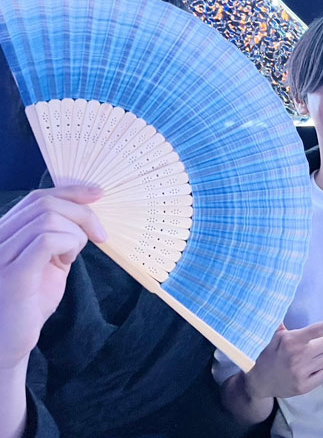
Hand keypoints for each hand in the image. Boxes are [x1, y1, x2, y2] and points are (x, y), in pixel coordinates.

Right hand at [0, 187, 106, 369]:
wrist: (7, 343)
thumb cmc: (28, 303)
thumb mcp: (48, 263)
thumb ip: (60, 238)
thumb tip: (86, 214)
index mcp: (5, 233)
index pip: (37, 197)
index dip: (71, 191)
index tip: (98, 193)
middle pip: (45, 203)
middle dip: (82, 213)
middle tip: (100, 235)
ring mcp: (1, 255)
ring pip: (48, 219)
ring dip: (74, 234)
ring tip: (72, 256)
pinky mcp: (13, 275)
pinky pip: (46, 240)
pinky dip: (68, 244)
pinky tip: (67, 260)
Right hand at [244, 316, 322, 398]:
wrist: (258, 381)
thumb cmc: (267, 354)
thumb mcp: (272, 338)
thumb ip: (283, 326)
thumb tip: (281, 308)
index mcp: (290, 340)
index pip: (314, 330)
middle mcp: (297, 356)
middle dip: (318, 345)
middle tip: (305, 349)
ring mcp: (300, 373)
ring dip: (318, 359)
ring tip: (303, 362)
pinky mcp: (303, 387)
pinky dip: (318, 373)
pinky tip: (306, 373)